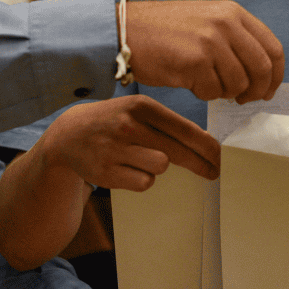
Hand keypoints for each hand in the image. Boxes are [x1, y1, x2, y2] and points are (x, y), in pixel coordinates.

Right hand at [39, 94, 220, 190]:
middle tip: (213, 172)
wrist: (69, 134)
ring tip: (144, 157)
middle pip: (178, 151)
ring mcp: (115, 149)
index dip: (206, 146)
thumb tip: (205, 142)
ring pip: (161, 166)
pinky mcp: (106, 173)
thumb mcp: (138, 110)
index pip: (184, 129)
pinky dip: (143, 178)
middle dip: (200, 163)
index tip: (218, 156)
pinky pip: (143, 182)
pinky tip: (129, 167)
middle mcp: (129, 125)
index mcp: (142, 106)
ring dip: (160, 166)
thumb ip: (167, 123)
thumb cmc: (115, 120)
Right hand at [126, 0, 284, 102]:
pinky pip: (213, 92)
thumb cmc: (165, 31)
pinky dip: (204, 94)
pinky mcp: (195, 61)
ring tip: (206, 84)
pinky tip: (190, 82)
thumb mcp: (207, 20)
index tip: (268, 90)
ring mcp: (211, 41)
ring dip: (225, 93)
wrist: (126, 30)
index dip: (275, 75)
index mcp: (233, 12)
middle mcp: (226, 23)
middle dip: (256, 91)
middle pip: (262, 69)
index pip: (273, 48)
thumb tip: (261, 71)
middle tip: (244, 100)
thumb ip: (235, 38)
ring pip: (238, 84)